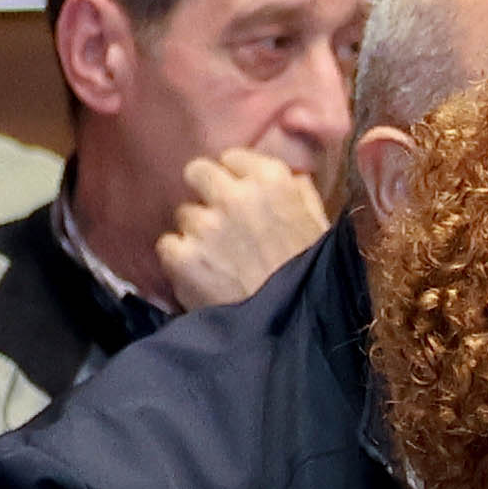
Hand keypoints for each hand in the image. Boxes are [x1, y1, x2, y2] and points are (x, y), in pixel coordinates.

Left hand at [158, 148, 330, 311]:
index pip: (232, 158)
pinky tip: (202, 276)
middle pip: (197, 172)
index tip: (241, 199)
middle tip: (219, 222)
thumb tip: (285, 176)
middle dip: (206, 194)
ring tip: (216, 259)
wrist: (292, 330)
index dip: (235, 180)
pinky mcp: (182, 256)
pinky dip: (179, 260)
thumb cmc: (314, 277)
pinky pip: (167, 245)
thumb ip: (297, 193)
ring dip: (196, 232)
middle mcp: (235, 195)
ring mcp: (205, 225)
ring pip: (184, 214)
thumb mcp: (320, 225)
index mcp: (273, 181)